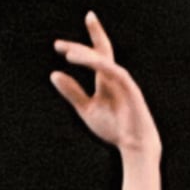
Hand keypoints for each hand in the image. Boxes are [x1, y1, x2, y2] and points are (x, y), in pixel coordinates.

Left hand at [50, 12, 157, 160]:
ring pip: (104, 61)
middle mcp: (114, 76)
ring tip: (68, 55)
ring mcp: (123, 81)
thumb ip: (73, 92)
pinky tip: (87, 62)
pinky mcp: (131, 89)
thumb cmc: (114, 128)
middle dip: (82, 44)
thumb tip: (54, 74)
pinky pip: (115, 72)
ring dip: (87, 56)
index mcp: (105, 79)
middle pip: (101, 51)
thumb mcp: (87, 109)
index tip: (57, 45)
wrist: (135, 145)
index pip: (92, 56)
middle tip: (57, 45)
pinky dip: (101, 65)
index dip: (76, 48)